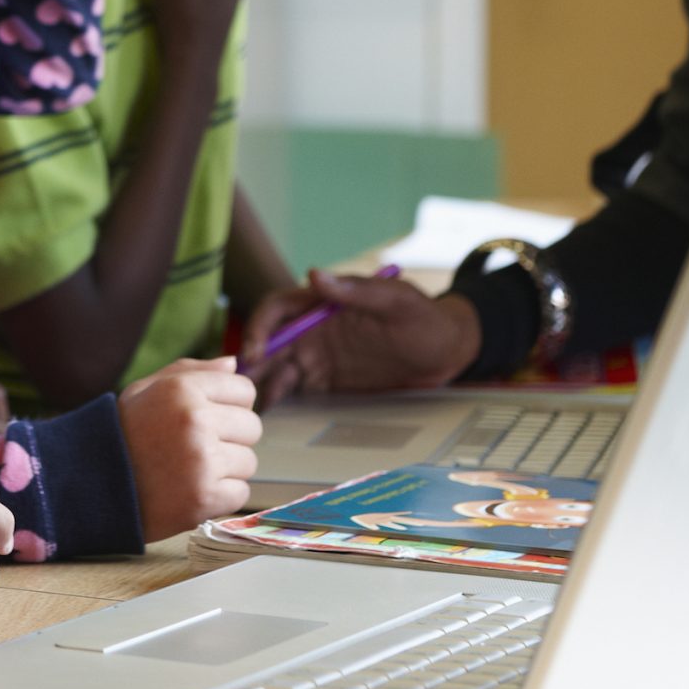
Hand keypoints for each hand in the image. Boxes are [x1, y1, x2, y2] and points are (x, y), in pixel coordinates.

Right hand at [118, 356, 261, 539]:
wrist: (89, 486)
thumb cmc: (121, 434)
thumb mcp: (146, 390)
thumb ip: (192, 372)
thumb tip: (234, 364)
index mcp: (184, 389)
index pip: (245, 390)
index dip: (230, 406)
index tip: (209, 419)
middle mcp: (196, 420)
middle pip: (252, 427)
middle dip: (230, 438)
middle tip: (196, 448)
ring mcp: (202, 461)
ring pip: (248, 462)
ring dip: (226, 469)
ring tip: (189, 471)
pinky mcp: (204, 497)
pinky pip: (240, 492)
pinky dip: (220, 496)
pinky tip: (191, 491)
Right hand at [242, 271, 478, 406]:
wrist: (448, 353)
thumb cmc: (427, 320)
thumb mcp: (397, 301)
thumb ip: (356, 291)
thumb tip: (314, 274)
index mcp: (324, 302)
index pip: (278, 309)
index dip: (261, 327)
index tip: (256, 352)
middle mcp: (314, 328)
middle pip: (270, 341)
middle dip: (251, 361)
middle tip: (240, 387)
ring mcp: (319, 355)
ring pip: (277, 367)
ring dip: (260, 382)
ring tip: (249, 407)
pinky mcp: (327, 381)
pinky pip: (294, 388)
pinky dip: (278, 398)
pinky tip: (268, 414)